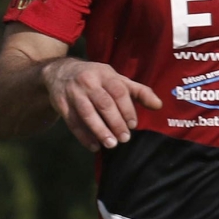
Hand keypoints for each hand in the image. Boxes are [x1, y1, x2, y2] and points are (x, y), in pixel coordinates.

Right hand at [42, 57, 162, 149]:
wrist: (60, 72)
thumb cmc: (96, 78)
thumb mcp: (115, 79)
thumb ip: (138, 91)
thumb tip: (159, 105)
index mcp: (105, 74)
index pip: (118, 91)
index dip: (127, 109)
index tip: (133, 125)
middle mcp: (88, 81)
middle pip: (103, 103)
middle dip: (115, 122)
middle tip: (125, 138)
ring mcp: (73, 92)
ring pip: (87, 113)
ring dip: (100, 130)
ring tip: (111, 144)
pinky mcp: (61, 103)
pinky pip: (72, 122)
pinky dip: (83, 136)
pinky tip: (94, 146)